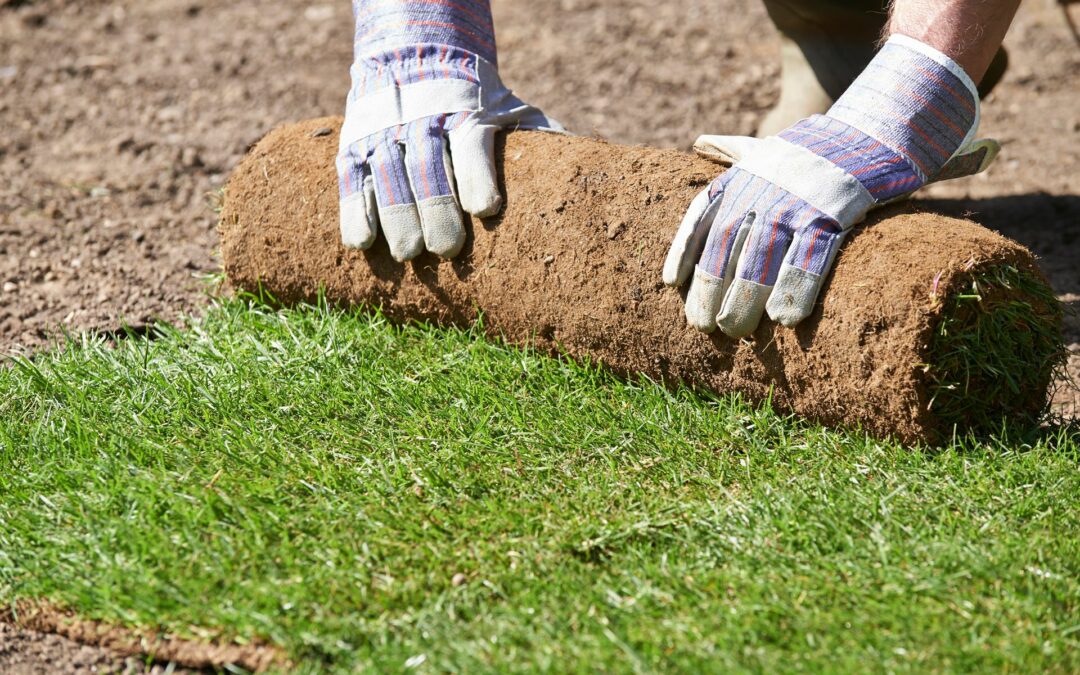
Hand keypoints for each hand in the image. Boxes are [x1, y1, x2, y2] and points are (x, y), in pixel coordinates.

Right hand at [337, 1, 560, 261]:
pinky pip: (353, 180)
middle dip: (437, 210)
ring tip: (410, 254)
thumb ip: (538, 139)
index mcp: (466, 114)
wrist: (415, 53)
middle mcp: (423, 122)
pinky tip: (362, 244)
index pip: (471, 146)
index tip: (485, 210)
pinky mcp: (356, 145)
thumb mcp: (509, 110)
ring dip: (398, 218)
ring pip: (389, 177)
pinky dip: (355, 212)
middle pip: (428, 170)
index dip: (477, 177)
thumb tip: (586, 169)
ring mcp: (386, 133)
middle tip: (446, 250)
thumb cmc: (476, 101)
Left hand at [664, 35, 997, 337]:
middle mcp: (765, 184)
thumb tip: (700, 142)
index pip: (703, 211)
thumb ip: (735, 150)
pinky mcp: (836, 211)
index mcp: (746, 172)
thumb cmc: (818, 150)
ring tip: (734, 331)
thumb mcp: (773, 144)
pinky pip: (811, 256)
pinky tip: (785, 319)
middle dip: (711, 286)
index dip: (684, 248)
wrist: (879, 131)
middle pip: (727, 243)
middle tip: (705, 325)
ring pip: (763, 254)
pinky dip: (796, 288)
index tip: (670, 283)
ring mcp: (799, 197)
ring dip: (744, 297)